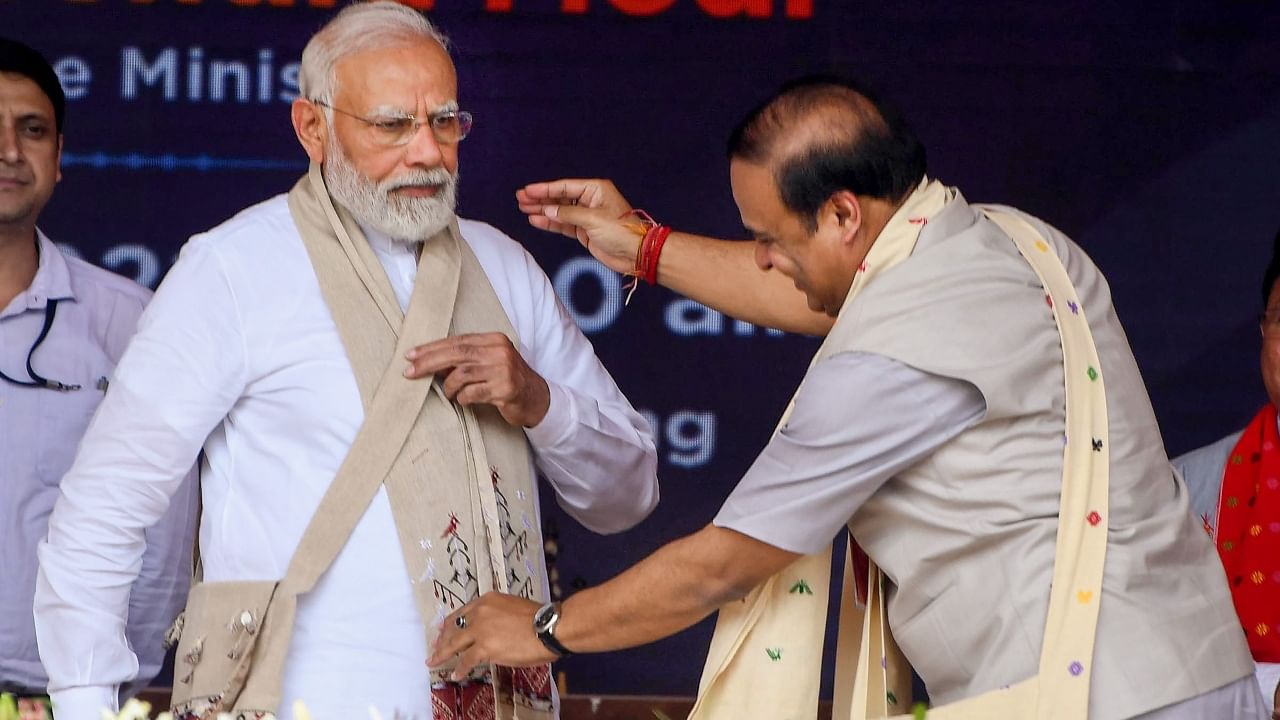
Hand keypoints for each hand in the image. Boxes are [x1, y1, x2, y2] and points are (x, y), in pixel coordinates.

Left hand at [405, 333, 550, 426]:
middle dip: (429, 363)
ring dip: (449, 386)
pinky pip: (473, 393)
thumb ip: (464, 360)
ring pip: (462, 374)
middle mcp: (500, 351)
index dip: (431, 348)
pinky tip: (464, 400)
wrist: (536, 398)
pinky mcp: (506, 389)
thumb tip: (429, 362)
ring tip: (449, 393)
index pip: (457, 341)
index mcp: (494, 340)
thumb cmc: (506, 380)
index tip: (411, 355)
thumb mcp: (488, 363)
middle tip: (410, 372)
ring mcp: (504, 370)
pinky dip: (463, 398)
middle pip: (457, 354)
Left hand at [429, 593, 556, 679]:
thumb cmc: (538, 617)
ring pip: (455, 643)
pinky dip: (459, 668)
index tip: (445, 629)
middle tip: (434, 647)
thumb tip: (492, 630)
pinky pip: (466, 660)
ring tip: (434, 661)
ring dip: (442, 654)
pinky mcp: (484, 647)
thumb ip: (497, 615)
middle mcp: (479, 612)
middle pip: (454, 627)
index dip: (451, 623)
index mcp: (487, 600)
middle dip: (442, 639)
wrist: (547, 627)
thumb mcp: (512, 606)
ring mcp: (480, 630)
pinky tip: (456, 674)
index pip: (462, 612)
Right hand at [516, 178, 640, 274]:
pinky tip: (536, 220)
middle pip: (560, 198)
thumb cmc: (622, 231)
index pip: (565, 187)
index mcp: (595, 190)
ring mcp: (586, 216)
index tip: (528, 190)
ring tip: (524, 209)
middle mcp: (590, 200)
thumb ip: (568, 214)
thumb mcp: (593, 219)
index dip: (545, 189)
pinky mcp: (585, 231)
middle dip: (540, 199)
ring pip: (559, 211)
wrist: (636, 253)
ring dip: (542, 211)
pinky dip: (550, 223)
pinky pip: (563, 225)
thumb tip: (548, 210)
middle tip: (521, 198)